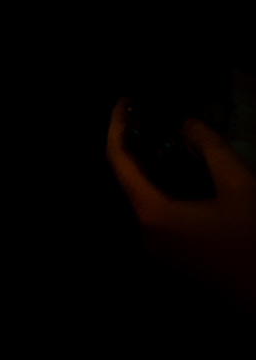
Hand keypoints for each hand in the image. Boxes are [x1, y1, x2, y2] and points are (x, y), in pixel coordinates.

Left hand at [107, 100, 255, 309]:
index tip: (122, 103)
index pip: (119, 162)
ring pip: (145, 195)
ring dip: (151, 164)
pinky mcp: (177, 256)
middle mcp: (148, 234)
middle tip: (145, 112)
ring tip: (163, 134)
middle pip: (129, 179)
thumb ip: (211, 150)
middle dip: (135, 143)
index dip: (117, 127)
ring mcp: (162, 249)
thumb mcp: (240, 187)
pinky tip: (182, 169)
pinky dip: (164, 185)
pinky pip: (160, 211)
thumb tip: (188, 125)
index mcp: (153, 216)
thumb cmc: (255, 243)